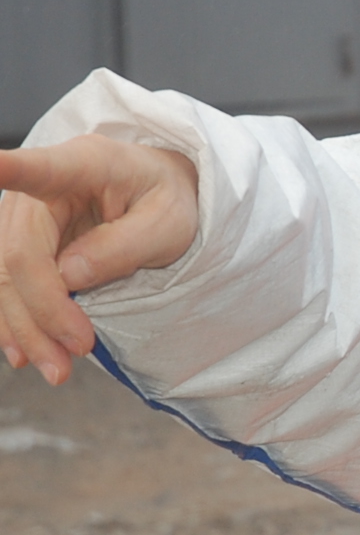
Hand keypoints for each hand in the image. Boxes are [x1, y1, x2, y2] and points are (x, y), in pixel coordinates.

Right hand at [0, 137, 199, 384]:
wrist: (158, 191)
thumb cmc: (166, 198)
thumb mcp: (169, 222)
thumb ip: (124, 246)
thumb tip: (69, 276)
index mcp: (84, 165)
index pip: (40, 169)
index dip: (9, 169)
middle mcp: (41, 189)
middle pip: (19, 253)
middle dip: (40, 312)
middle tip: (74, 354)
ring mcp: (24, 217)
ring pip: (5, 277)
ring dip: (24, 327)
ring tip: (56, 369)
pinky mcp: (21, 243)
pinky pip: (6, 285)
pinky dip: (14, 320)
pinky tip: (24, 352)